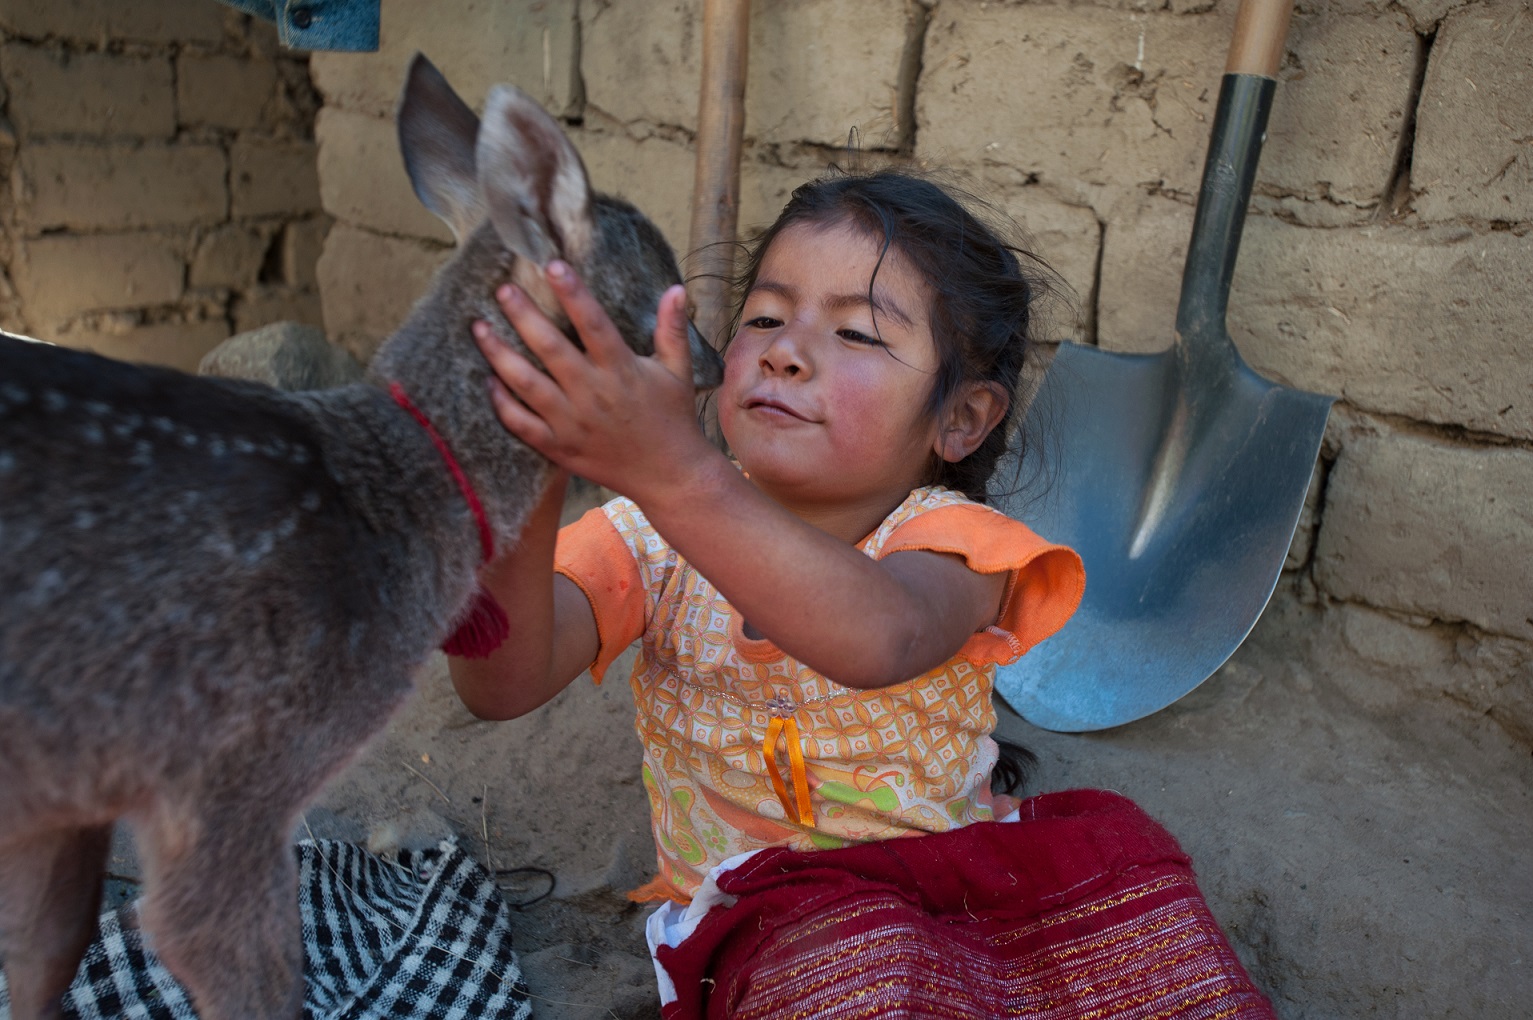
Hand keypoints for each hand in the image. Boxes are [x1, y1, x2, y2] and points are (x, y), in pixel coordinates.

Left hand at [473, 261, 716, 499]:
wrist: (669, 476)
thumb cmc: (673, 418)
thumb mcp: (678, 371)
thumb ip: (672, 329)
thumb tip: (675, 288)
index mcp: (622, 370)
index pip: (593, 323)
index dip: (572, 292)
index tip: (551, 264)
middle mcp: (593, 394)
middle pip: (550, 348)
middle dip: (523, 315)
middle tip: (502, 289)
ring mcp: (572, 423)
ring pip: (526, 384)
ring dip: (499, 354)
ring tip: (479, 327)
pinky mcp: (559, 447)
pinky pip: (521, 424)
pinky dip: (502, 403)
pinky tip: (488, 380)